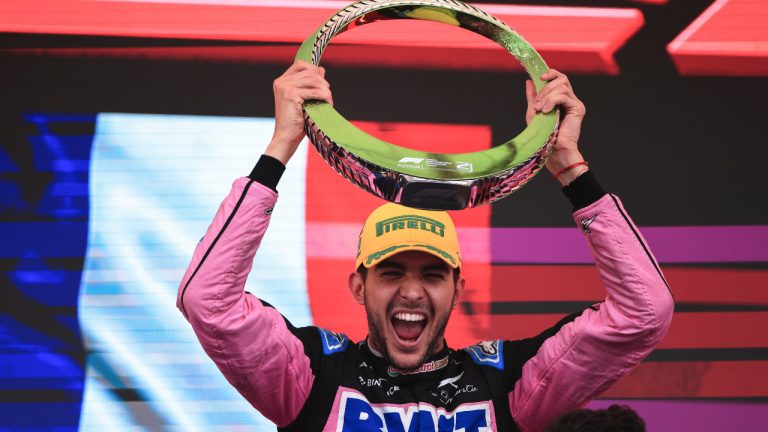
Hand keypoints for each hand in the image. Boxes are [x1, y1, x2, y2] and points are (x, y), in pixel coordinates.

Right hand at [265, 61, 332, 164]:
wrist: (286, 137)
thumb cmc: (295, 121)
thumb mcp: (303, 99)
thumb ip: (310, 84)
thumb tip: (321, 69)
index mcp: (282, 81)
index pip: (300, 65)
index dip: (314, 70)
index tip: (322, 82)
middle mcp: (281, 82)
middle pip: (309, 72)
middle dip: (323, 82)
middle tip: (328, 95)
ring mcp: (285, 87)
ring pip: (313, 80)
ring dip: (325, 90)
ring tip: (328, 100)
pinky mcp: (290, 95)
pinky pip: (314, 91)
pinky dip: (324, 96)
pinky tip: (327, 103)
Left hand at [525, 69, 587, 185]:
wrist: (553, 151)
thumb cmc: (543, 135)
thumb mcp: (534, 112)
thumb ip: (533, 97)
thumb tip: (529, 81)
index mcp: (560, 99)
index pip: (559, 79)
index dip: (551, 73)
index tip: (539, 77)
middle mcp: (569, 99)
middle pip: (562, 79)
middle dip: (546, 87)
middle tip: (537, 102)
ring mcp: (575, 103)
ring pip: (562, 86)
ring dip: (547, 96)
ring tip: (540, 109)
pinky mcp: (578, 108)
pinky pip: (565, 96)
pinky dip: (552, 101)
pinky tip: (546, 111)